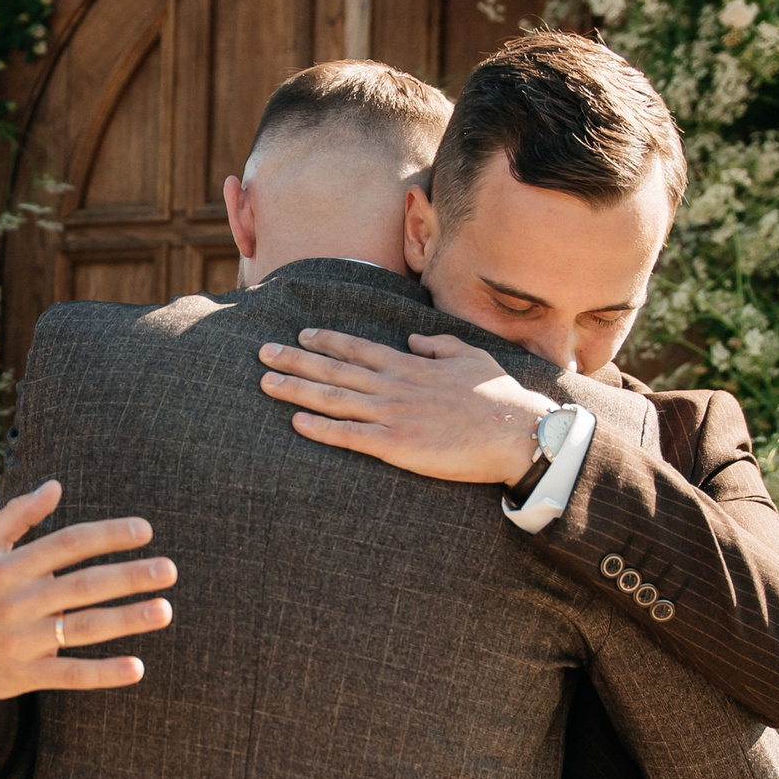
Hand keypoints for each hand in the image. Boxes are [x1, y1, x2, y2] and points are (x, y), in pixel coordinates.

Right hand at [0, 480, 175, 732]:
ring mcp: (20, 641)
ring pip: (82, 629)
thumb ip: (17, 516)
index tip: (145, 531)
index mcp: (8, 567)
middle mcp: (15, 602)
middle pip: (82, 585)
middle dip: (129, 576)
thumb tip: (55, 485)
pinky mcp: (23, 676)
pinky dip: (103, 673)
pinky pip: (70, 675)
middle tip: (170, 570)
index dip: (107, 535)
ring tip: (165, 610)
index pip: (67, 544)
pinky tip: (138, 667)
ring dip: (127, 620)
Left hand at [258, 329, 553, 484]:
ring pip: (334, 400)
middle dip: (296, 360)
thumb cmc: (497, 396)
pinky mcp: (396, 445)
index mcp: (411, 365)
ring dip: (297, 390)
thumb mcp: (469, 357)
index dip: (327, 341)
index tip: (301, 333)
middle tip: (262, 352)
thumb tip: (413, 340)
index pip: (359, 349)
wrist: (515, 431)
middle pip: (334, 371)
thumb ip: (438, 346)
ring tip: (267, 382)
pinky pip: (350, 436)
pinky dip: (321, 429)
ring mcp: (392, 414)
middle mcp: (394, 386)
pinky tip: (296, 423)